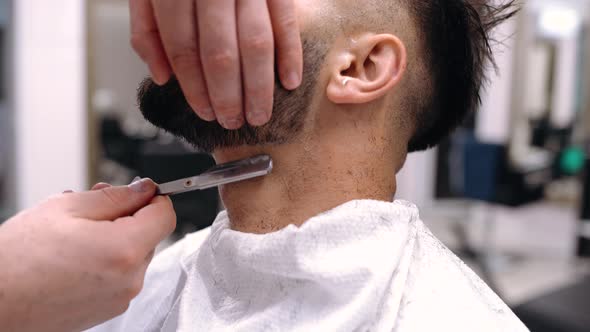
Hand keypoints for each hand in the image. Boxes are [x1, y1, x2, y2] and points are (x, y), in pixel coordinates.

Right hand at [0, 179, 175, 331]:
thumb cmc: (16, 262)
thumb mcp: (66, 208)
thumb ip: (114, 196)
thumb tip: (143, 189)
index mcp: (125, 250)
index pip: (166, 215)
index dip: (153, 197)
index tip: (140, 190)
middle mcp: (129, 279)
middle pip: (150, 235)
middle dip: (128, 216)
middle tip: (93, 208)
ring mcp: (119, 298)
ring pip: (134, 255)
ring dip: (115, 238)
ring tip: (75, 234)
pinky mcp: (107, 310)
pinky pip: (120, 276)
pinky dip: (106, 261)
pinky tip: (75, 256)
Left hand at [129, 0, 302, 128]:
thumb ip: (148, 31)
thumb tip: (162, 76)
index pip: (183, 48)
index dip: (193, 87)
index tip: (204, 111)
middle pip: (220, 52)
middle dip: (227, 96)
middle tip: (232, 121)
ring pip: (256, 43)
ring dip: (259, 87)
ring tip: (259, 114)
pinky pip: (287, 22)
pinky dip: (291, 54)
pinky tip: (290, 82)